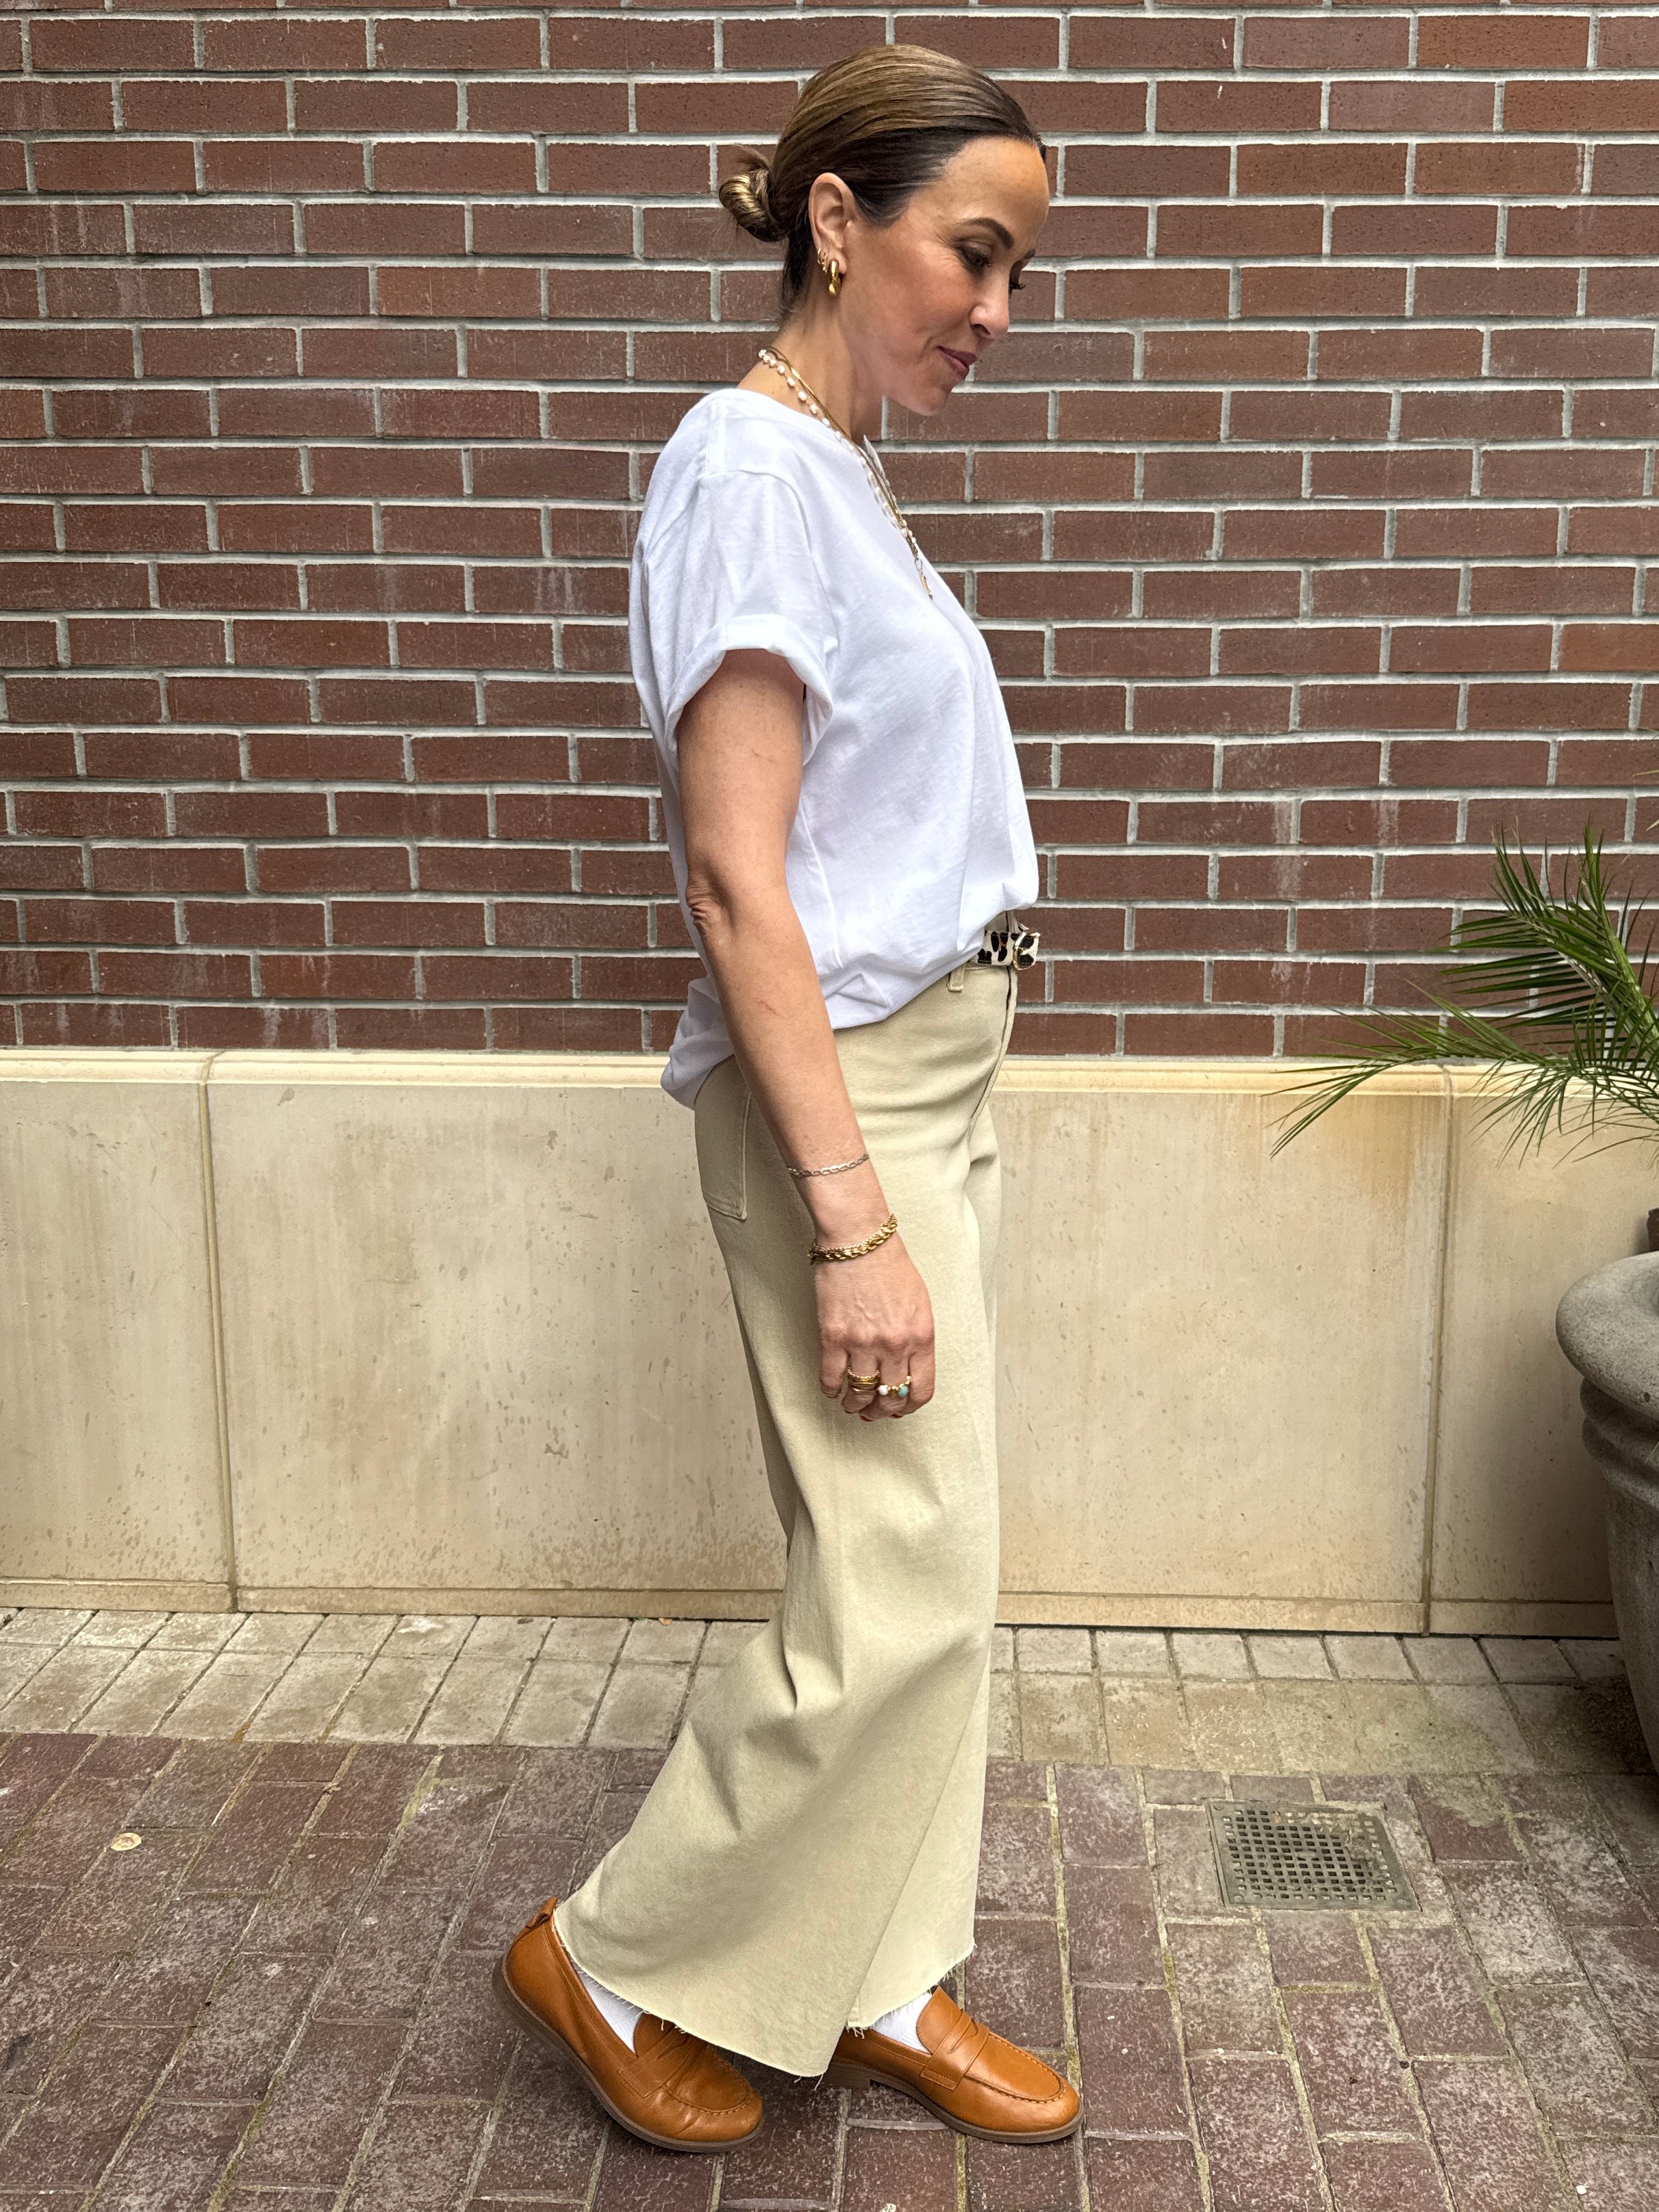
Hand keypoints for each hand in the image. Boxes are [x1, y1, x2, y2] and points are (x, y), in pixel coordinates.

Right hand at [814, 1232, 934, 1418]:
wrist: (859, 1240)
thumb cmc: (890, 1265)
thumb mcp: (919, 1304)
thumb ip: (917, 1339)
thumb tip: (904, 1372)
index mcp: (921, 1337)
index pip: (921, 1390)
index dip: (909, 1406)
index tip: (900, 1408)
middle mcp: (895, 1345)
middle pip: (890, 1397)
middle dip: (882, 1410)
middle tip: (874, 1410)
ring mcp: (863, 1343)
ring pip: (860, 1394)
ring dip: (855, 1405)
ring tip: (852, 1403)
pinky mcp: (834, 1337)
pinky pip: (831, 1378)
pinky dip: (831, 1389)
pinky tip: (833, 1388)